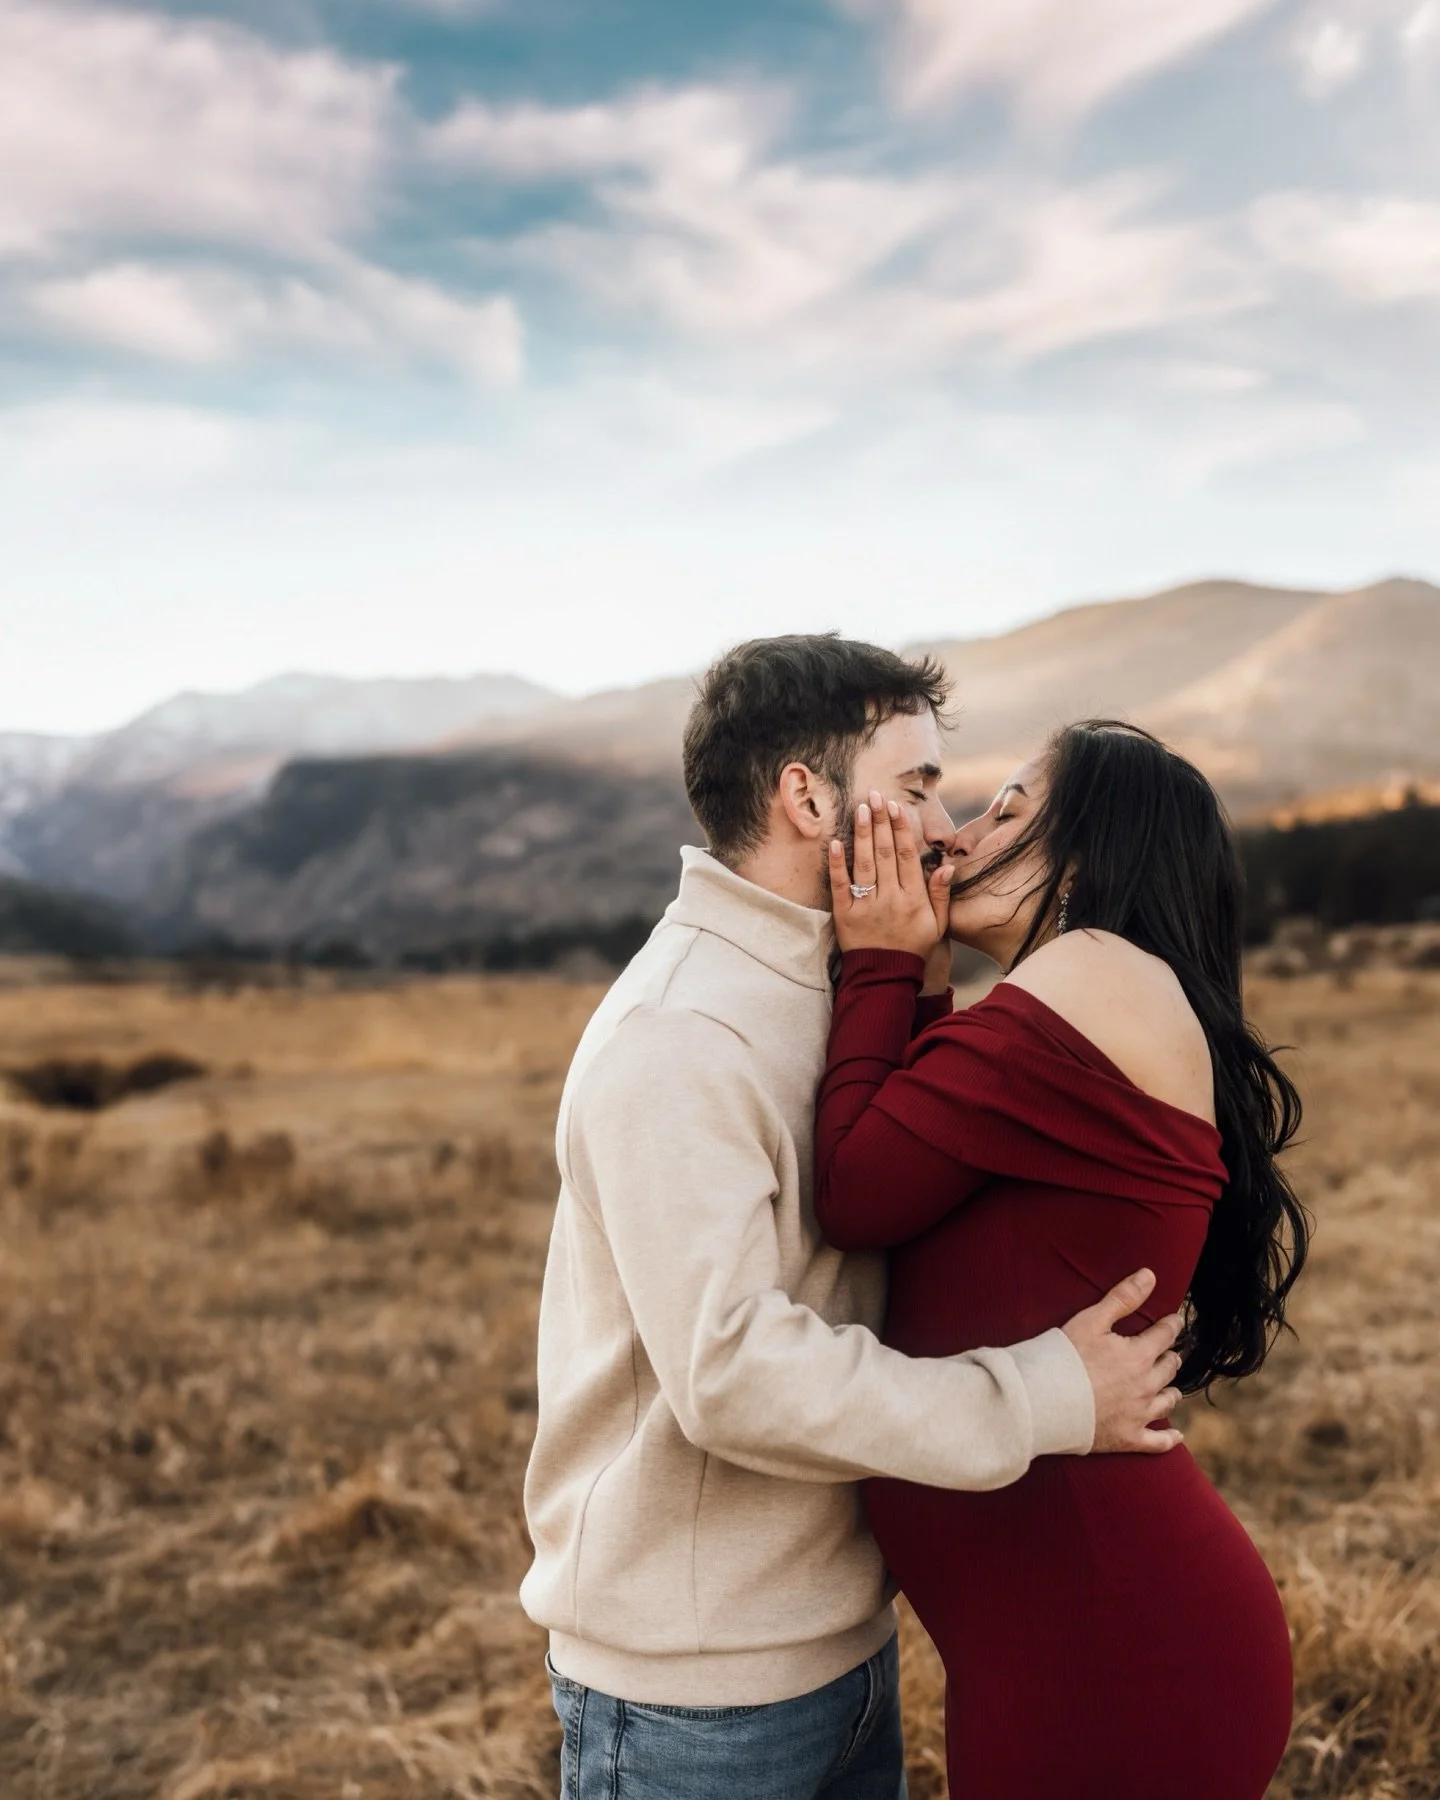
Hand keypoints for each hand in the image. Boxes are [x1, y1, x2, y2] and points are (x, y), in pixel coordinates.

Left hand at [829, 793, 953, 959]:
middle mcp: (891, 899)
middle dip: (881, 822)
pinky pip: (840, 885)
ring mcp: (866, 906)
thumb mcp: (937, 924)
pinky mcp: (845, 915)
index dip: (901, 830)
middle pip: (885, 853)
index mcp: (914, 899)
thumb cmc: (913, 947)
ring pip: (864, 864)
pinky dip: (837, 864)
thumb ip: (940, 894)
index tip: (896, 807)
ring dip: (863, 834)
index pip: (907, 856)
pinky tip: (836, 842)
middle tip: (876, 796)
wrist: (885, 977)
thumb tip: (947, 866)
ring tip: (861, 809)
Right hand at [1061, 1269, 1185, 1454]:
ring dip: (1170, 1391)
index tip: (1174, 1320)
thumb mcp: (1091, 1320)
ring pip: (1167, 1401)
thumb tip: (1150, 1275)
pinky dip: (1169, 1438)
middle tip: (1169, 1352)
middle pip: (1169, 1368)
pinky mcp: (1128, 1438)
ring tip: (1171, 1388)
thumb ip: (1122, 1298)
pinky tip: (1176, 1435)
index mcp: (1139, 1355)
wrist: (1045, 1401)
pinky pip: (1158, 1442)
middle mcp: (1146, 1386)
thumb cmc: (1064, 1357)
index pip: (1165, 1335)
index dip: (1170, 1325)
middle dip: (1170, 1357)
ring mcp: (1139, 1415)